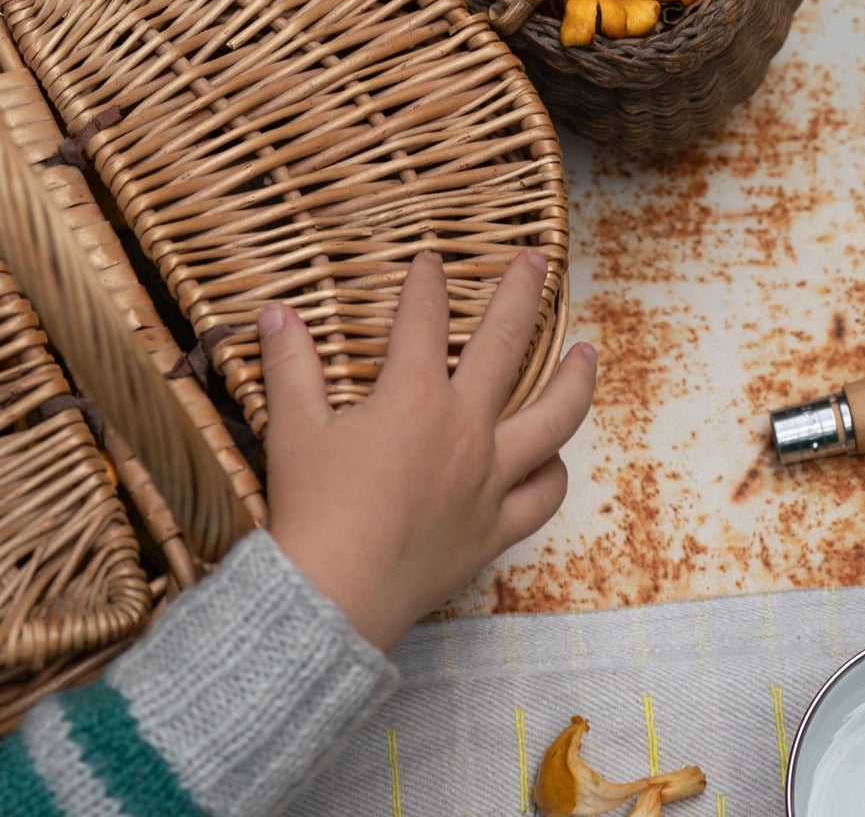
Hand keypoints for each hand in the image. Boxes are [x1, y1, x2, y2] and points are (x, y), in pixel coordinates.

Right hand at [260, 249, 596, 652]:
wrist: (329, 601)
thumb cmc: (310, 512)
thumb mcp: (292, 430)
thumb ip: (290, 367)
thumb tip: (275, 314)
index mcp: (414, 396)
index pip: (425, 318)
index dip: (427, 283)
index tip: (431, 262)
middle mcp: (464, 428)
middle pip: (506, 343)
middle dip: (521, 293)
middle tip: (537, 262)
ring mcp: (488, 479)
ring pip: (553, 418)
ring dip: (575, 380)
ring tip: (589, 353)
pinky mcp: (494, 529)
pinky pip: (542, 496)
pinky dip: (553, 473)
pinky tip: (555, 458)